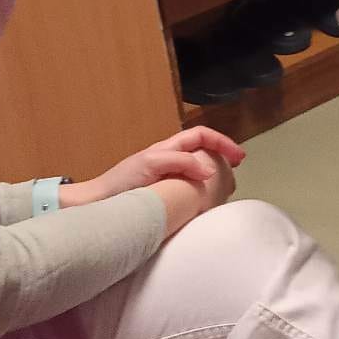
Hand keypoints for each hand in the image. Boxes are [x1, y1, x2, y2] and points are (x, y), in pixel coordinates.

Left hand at [64, 127, 244, 209]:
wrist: (99, 203)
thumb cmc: (122, 181)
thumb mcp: (151, 164)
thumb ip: (180, 162)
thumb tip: (208, 171)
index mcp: (168, 148)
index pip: (202, 136)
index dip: (223, 143)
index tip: (239, 158)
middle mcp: (169, 159)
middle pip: (203, 149)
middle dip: (222, 156)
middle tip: (237, 170)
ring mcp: (166, 176)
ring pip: (198, 167)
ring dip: (215, 172)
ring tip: (226, 186)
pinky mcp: (163, 192)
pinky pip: (189, 186)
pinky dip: (203, 189)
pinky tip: (205, 202)